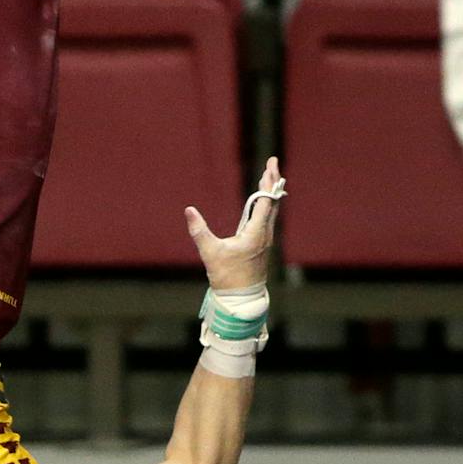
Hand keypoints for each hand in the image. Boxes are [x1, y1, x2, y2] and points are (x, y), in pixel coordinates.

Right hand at [186, 156, 283, 291]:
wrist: (240, 298)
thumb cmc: (227, 277)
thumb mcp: (210, 253)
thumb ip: (199, 230)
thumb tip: (189, 211)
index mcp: (256, 232)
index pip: (266, 200)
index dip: (269, 181)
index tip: (270, 165)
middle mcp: (265, 233)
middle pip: (273, 201)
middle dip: (272, 182)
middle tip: (272, 164)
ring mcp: (265, 240)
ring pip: (272, 210)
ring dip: (270, 193)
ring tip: (268, 180)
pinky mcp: (261, 245)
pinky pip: (268, 219)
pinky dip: (267, 206)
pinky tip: (263, 204)